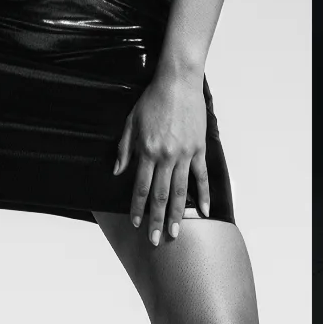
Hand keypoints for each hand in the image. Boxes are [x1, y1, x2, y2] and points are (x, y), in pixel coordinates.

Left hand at [114, 69, 210, 246]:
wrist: (178, 82)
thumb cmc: (152, 100)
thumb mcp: (130, 122)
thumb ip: (124, 149)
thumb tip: (117, 172)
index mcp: (146, 151)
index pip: (139, 187)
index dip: (137, 208)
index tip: (136, 224)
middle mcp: (165, 156)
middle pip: (159, 195)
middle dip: (156, 220)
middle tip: (155, 240)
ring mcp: (184, 154)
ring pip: (180, 191)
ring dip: (177, 214)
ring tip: (176, 234)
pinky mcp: (198, 149)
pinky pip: (201, 177)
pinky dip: (204, 195)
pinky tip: (205, 211)